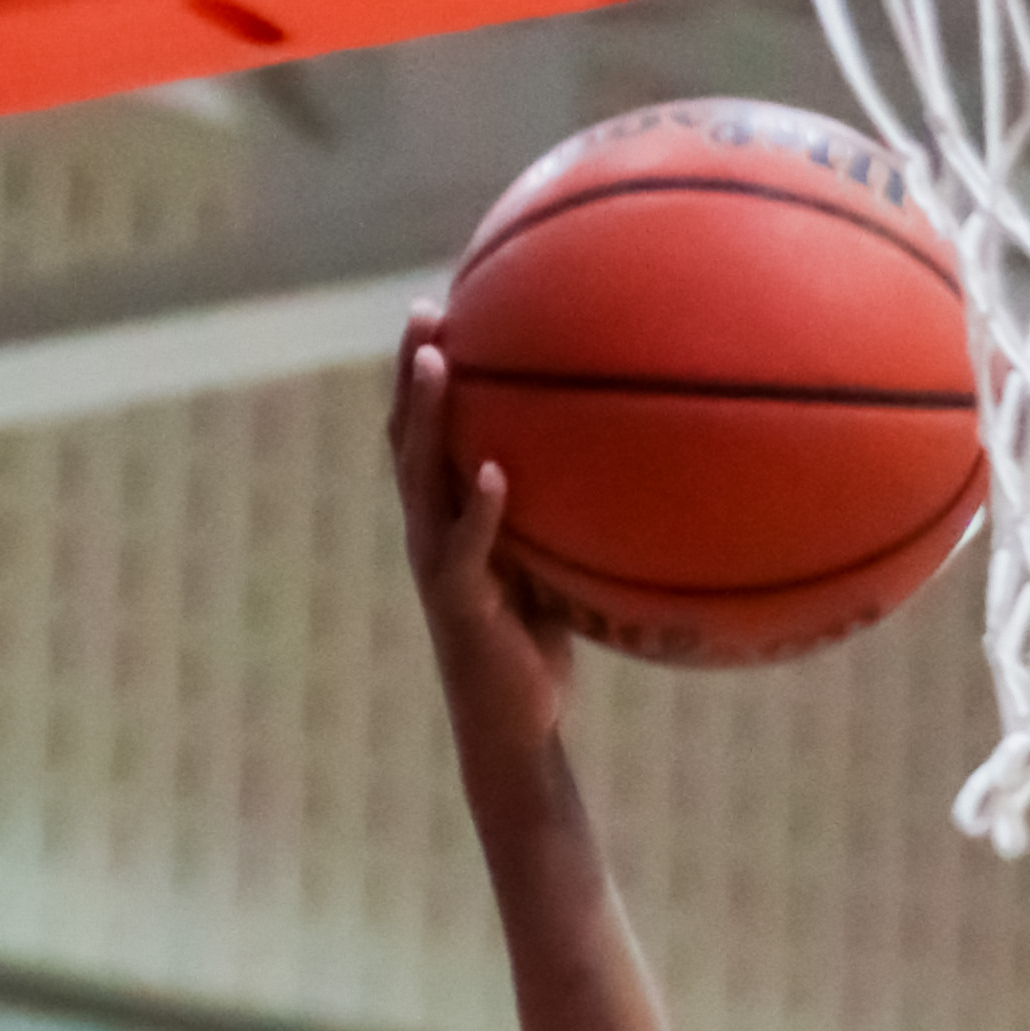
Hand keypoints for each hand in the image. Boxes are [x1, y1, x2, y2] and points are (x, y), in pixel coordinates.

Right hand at [389, 328, 575, 785]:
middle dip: (412, 369)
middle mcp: (429, 530)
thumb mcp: (553, 564)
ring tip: (436, 361)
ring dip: (425, 417)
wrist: (518, 725)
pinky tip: (494, 471)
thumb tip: (622, 455)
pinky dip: (478, 508)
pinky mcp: (458, 603)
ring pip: (419, 477)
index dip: (425, 369)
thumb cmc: (540, 645)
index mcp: (445, 515)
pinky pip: (464, 547)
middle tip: (426, 309)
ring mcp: (437, 564)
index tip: (444, 305)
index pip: (425, 429)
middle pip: (407, 434)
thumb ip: (563, 511)